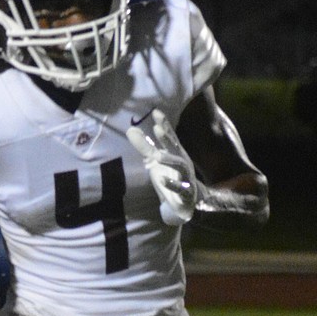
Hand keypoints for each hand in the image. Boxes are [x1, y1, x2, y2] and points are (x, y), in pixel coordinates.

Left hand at [126, 108, 203, 225]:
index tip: (156, 112)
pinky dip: (172, 184)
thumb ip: (144, 147)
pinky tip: (162, 180)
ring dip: (169, 160)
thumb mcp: (156, 161)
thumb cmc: (170, 177)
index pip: (170, 136)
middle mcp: (182, 162)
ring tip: (157, 156)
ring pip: (180, 166)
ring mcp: (185, 177)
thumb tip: (130, 130)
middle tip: (157, 128)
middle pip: (175, 148)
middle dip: (167, 138)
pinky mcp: (185, 193)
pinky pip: (180, 188)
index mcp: (176, 153)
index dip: (165, 124)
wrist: (187, 203)